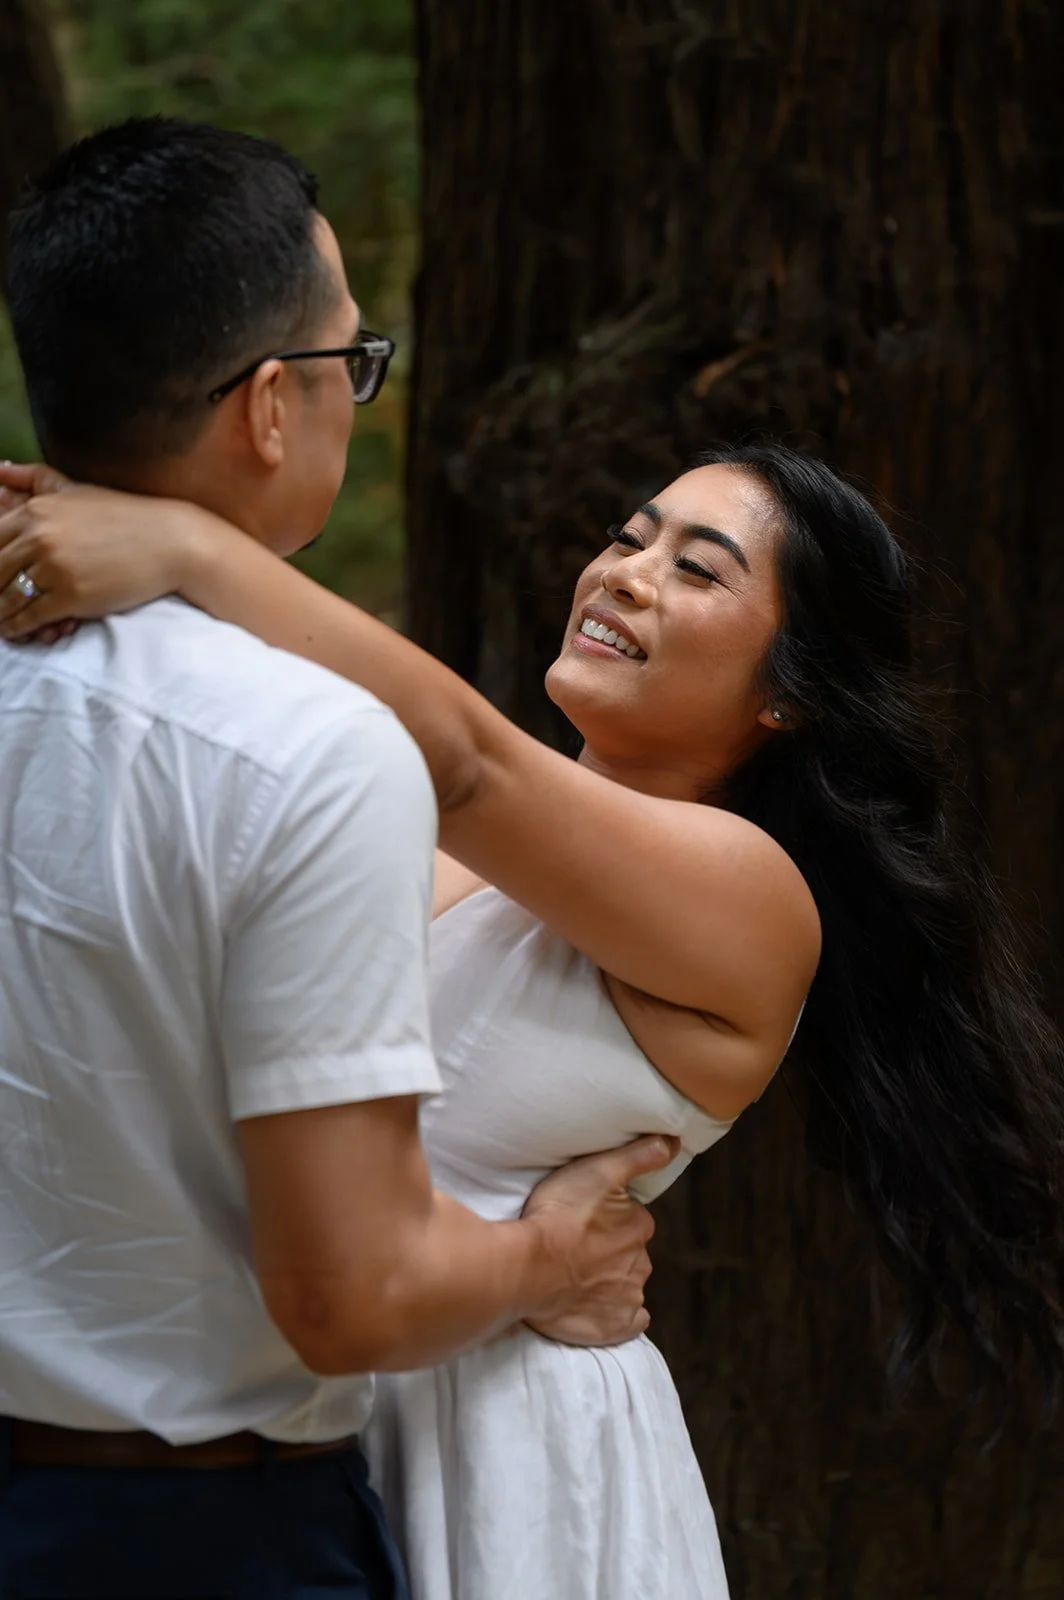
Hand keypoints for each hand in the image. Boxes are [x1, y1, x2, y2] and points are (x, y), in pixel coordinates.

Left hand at [0, 462, 196, 638]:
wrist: (170, 543)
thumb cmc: (125, 516)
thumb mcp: (76, 490)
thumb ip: (35, 478)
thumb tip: (0, 468)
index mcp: (36, 511)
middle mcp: (39, 537)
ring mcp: (55, 568)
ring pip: (7, 598)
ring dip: (0, 614)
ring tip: (1, 621)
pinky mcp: (72, 596)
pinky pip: (31, 617)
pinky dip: (18, 628)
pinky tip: (16, 631)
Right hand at [521, 1134, 678, 1346]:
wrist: (528, 1269)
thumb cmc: (559, 1214)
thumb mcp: (599, 1169)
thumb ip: (640, 1155)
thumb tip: (675, 1141)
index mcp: (639, 1225)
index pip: (632, 1219)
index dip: (608, 1218)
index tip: (584, 1217)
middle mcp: (641, 1262)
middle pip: (628, 1253)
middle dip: (608, 1250)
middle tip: (575, 1246)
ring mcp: (628, 1297)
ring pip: (625, 1285)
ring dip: (606, 1281)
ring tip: (572, 1274)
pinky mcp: (615, 1327)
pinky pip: (626, 1321)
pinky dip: (614, 1314)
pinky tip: (592, 1305)